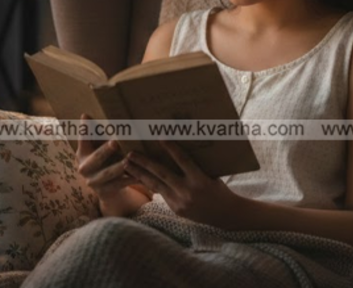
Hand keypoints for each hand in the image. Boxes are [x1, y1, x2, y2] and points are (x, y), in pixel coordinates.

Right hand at [76, 114, 137, 200]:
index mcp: (82, 153)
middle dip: (104, 151)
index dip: (84, 129)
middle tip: (114, 143)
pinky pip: (119, 184)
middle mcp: (84, 168)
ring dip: (118, 167)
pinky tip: (140, 175)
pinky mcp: (105, 191)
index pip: (82, 138)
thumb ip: (93, 132)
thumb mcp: (96, 146)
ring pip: (107, 174)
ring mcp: (94, 181)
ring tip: (128, 160)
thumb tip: (85, 114)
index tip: (86, 116)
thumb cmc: (101, 157)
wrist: (103, 186)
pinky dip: (129, 179)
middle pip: (95, 158)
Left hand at [123, 140, 241, 226]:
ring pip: (155, 184)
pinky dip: (149, 184)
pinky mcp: (175, 209)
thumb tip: (178, 147)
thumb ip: (195, 165)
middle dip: (144, 162)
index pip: (182, 160)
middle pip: (161, 173)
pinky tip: (137, 176)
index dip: (171, 147)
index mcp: (200, 180)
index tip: (159, 136)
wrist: (226, 215)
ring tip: (126, 165)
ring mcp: (180, 202)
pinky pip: (160, 193)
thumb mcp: (210, 175)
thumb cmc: (219, 189)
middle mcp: (188, 191)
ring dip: (139, 174)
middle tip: (129, 153)